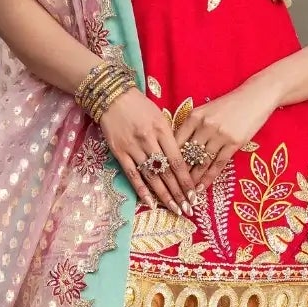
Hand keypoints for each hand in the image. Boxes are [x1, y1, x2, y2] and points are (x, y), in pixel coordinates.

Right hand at [99, 87, 195, 214]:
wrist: (113, 97)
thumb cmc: (140, 106)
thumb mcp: (160, 117)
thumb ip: (170, 137)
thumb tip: (181, 161)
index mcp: (162, 130)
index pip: (177, 161)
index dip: (186, 180)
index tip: (194, 195)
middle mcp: (148, 141)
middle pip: (167, 172)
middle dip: (179, 193)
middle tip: (188, 209)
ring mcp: (133, 148)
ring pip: (151, 177)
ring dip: (164, 195)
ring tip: (174, 209)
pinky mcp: (119, 153)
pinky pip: (132, 175)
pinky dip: (141, 190)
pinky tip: (150, 203)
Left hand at [174, 79, 278, 194]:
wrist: (256, 96)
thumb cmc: (228, 105)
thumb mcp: (206, 111)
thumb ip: (192, 127)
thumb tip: (178, 149)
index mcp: (194, 116)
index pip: (176, 142)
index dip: (168, 160)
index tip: (163, 174)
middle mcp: (204, 125)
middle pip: (187, 154)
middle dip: (178, 174)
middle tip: (171, 189)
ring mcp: (220, 134)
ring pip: (201, 162)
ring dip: (192, 180)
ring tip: (185, 193)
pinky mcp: (234, 142)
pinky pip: (218, 164)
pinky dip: (209, 178)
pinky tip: (202, 187)